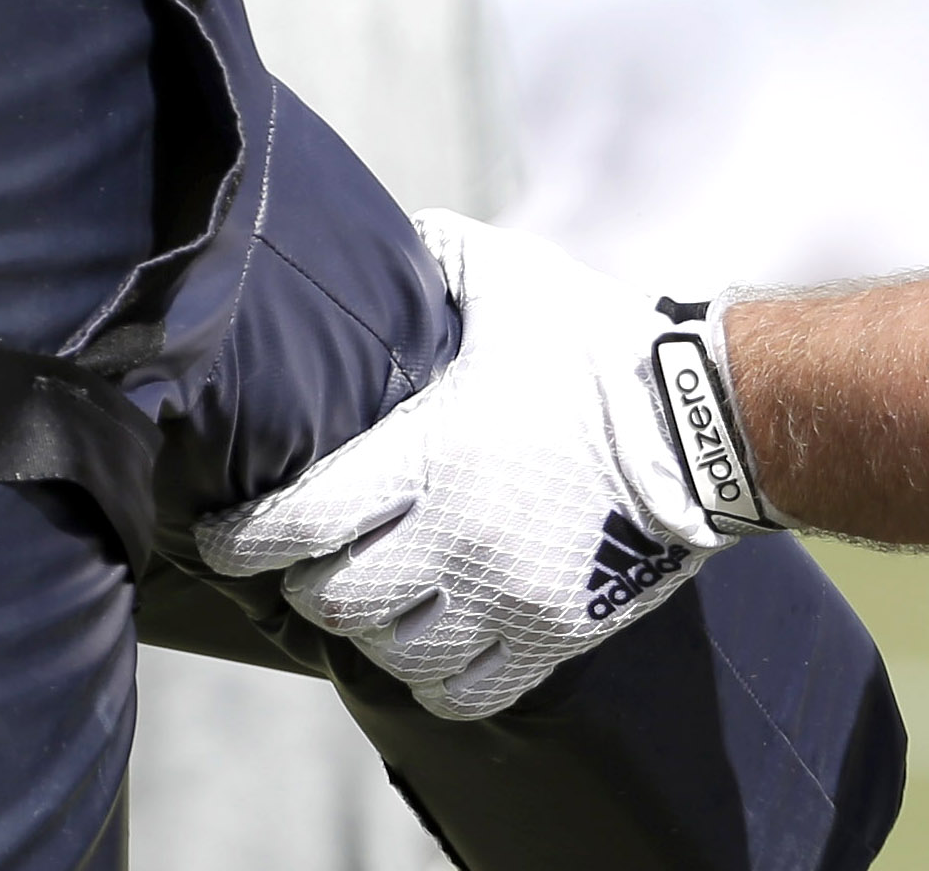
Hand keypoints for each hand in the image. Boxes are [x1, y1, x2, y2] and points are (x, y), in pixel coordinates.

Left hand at [195, 213, 780, 718]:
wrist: (708, 422)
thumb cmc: (598, 343)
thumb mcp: (509, 275)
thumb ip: (433, 253)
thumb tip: (380, 237)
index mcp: (431, 453)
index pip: (297, 525)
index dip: (240, 541)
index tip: (220, 537)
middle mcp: (459, 537)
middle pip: (335, 600)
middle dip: (305, 583)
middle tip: (307, 561)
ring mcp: (509, 595)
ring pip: (395, 653)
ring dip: (369, 632)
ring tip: (370, 602)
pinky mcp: (556, 634)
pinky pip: (466, 693)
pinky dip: (434, 679)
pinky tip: (428, 648)